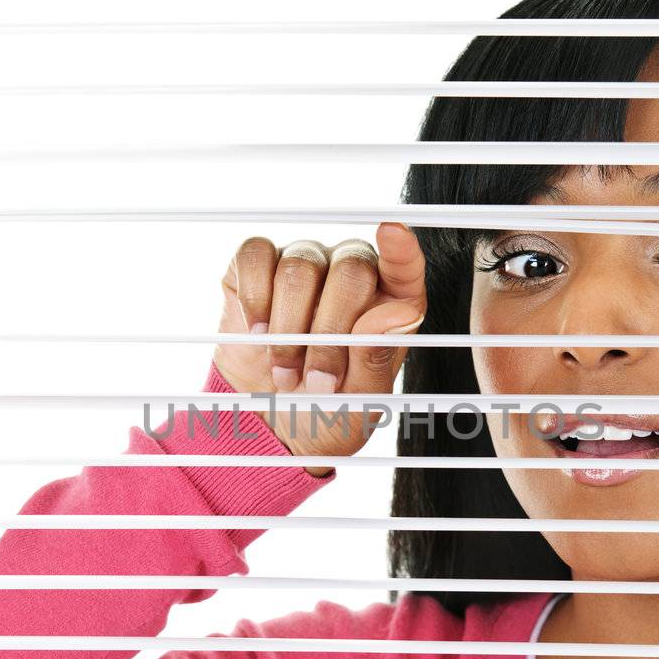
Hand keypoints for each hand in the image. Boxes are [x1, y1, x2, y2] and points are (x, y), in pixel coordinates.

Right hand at [213, 222, 427, 475]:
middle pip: (349, 270)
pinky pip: (255, 256)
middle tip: (318, 382)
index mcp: (389, 303)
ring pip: (299, 267)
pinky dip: (254, 297)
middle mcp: (350, 272)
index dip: (401, 249)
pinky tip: (256, 334)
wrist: (267, 424)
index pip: (404, 266)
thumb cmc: (325, 409)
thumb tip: (397, 315)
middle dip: (329, 332)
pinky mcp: (258, 265)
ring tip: (285, 373)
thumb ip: (378, 358)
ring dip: (287, 330)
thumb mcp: (360, 401)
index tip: (393, 234)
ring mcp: (305, 263)